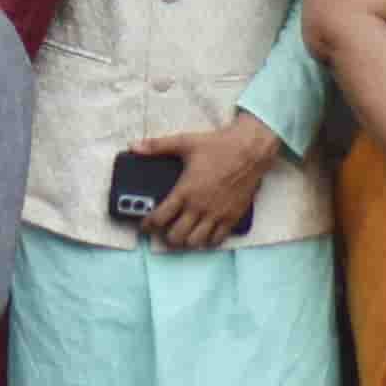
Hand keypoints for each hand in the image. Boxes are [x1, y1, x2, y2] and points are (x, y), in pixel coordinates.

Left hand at [129, 117, 276, 250]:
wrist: (251, 150)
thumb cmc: (218, 145)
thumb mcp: (185, 142)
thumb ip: (157, 146)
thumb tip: (134, 146)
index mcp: (185, 191)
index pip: (159, 218)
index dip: (148, 225)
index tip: (145, 226)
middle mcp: (199, 207)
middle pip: (176, 236)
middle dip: (167, 236)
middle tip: (165, 229)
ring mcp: (216, 214)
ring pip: (195, 242)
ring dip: (186, 241)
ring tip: (184, 233)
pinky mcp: (232, 217)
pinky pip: (217, 240)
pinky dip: (208, 240)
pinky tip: (204, 233)